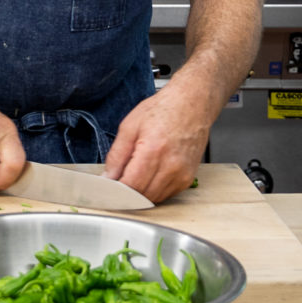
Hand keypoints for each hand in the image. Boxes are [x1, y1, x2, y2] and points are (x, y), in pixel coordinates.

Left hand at [103, 84, 212, 204]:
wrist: (193, 103)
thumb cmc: (164, 109)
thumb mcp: (130, 125)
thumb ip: (116, 154)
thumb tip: (108, 177)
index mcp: (153, 150)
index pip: (131, 186)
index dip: (116, 190)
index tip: (108, 187)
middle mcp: (170, 166)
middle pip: (141, 196)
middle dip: (126, 191)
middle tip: (119, 179)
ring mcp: (181, 174)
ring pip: (153, 199)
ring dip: (140, 192)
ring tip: (136, 172)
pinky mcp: (187, 179)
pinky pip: (165, 195)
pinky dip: (153, 190)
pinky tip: (150, 174)